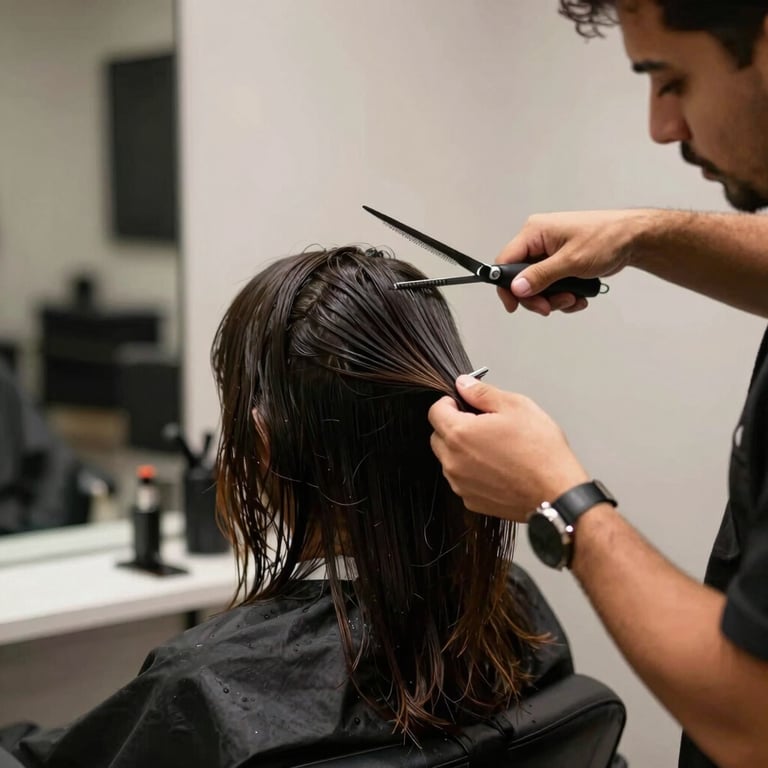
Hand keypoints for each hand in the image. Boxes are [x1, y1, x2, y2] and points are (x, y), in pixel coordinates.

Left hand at [429, 376, 588, 520]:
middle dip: (453, 426)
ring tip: (494, 447)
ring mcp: (460, 484)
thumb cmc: (541, 452)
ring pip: (449, 459)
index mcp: (460, 434)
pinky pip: (462, 479)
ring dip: (462, 450)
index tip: (463, 403)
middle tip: (481, 424)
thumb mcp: (516, 406)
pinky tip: (497, 467)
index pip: (435, 411)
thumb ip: (482, 393)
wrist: (557, 493)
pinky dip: (472, 471)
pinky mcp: (471, 500)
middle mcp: (453, 462)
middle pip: (438, 436)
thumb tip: (464, 385)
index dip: (449, 402)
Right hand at [496, 209, 656, 315]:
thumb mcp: (571, 260)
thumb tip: (517, 288)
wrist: (633, 238)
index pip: (506, 261)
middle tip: (551, 307)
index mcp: (534, 232)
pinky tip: (579, 296)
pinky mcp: (560, 263)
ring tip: (573, 298)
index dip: (506, 286)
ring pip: (537, 286)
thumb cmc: (606, 238)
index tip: (514, 306)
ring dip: (554, 299)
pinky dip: (564, 295)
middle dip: (537, 297)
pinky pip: (552, 286)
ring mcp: (549, 253)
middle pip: (521, 279)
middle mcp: (538, 241)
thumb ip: (541, 276)